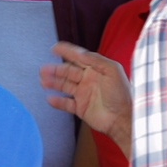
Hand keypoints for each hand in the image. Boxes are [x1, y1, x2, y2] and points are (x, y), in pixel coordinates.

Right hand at [40, 42, 133, 156]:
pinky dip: (58, 102)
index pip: (79, 58)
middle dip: (55, 69)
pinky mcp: (81, 108)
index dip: (67, 52)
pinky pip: (66, 104)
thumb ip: (96, 60)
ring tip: (43, 81)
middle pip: (68, 72)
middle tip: (44, 69)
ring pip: (65, 86)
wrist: (123, 119)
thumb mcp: (112, 71)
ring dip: (54, 83)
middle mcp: (89, 80)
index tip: (55, 48)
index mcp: (97, 70)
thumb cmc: (122, 94)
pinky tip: (50, 99)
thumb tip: (79, 53)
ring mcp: (84, 94)